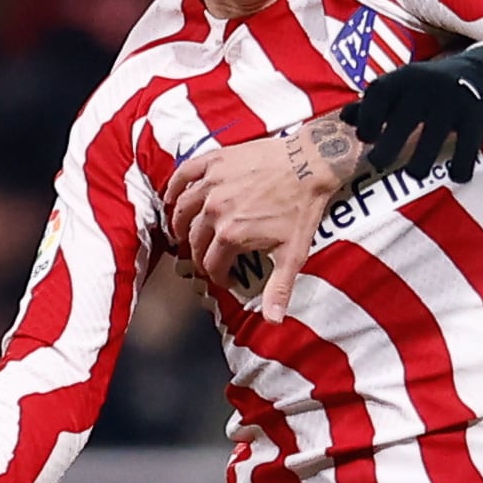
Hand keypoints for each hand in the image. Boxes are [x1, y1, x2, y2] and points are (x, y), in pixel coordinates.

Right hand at [169, 123, 359, 314]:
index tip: (223, 277)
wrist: (310, 163)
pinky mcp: (214, 161)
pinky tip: (172, 198)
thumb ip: (279, 288)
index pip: (210, 263)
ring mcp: (211, 183)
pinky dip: (174, 187)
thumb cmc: (302, 207)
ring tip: (183, 233)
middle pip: (193, 238)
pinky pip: (184, 174)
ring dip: (179, 224)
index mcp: (230, 234)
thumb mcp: (293, 253)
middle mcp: (214, 209)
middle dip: (197, 253)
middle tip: (205, 257)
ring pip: (182, 209)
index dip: (216, 275)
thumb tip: (273, 321)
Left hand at [343, 43, 482, 181]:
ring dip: (420, 163)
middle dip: (387, 147)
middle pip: (402, 121)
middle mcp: (427, 86)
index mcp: (406, 77)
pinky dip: (459, 167)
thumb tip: (344, 118)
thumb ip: (376, 103)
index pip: (378, 94)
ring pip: (431, 139)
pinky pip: (465, 148)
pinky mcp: (475, 116)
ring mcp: (453, 101)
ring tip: (415, 173)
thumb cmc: (436, 85)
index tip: (367, 138)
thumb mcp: (406, 86)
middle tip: (378, 165)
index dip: (367, 117)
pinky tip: (456, 175)